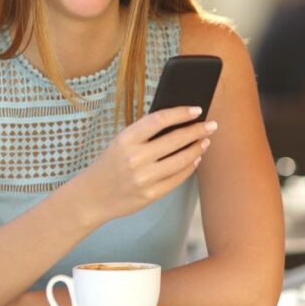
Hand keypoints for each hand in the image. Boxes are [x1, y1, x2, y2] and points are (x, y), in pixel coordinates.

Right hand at [79, 106, 214, 223]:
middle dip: (198, 131)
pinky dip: (190, 166)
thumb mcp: (121, 142)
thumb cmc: (111, 163)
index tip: (197, 110)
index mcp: (126, 139)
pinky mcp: (151, 194)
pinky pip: (178, 178)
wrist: (93, 195)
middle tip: (211, 125)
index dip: (181, 113)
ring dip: (198, 148)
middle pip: (176, 139)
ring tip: (205, 141)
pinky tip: (196, 159)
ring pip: (182, 160)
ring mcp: (144, 178)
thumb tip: (179, 121)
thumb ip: (145, 133)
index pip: (159, 120)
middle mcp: (135, 158)